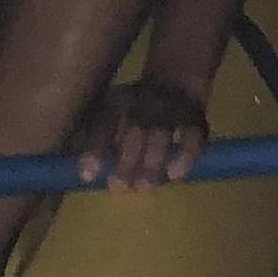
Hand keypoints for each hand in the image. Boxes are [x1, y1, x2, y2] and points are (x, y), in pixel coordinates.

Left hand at [74, 76, 208, 192]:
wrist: (174, 88)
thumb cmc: (129, 115)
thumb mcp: (106, 116)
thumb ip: (90, 141)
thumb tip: (81, 173)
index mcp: (115, 101)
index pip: (103, 123)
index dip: (94, 149)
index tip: (86, 176)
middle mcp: (143, 101)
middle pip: (135, 129)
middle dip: (126, 161)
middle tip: (118, 189)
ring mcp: (171, 110)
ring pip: (162, 134)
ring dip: (152, 162)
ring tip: (144, 188)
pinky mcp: (196, 121)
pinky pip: (193, 137)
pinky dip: (186, 156)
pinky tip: (175, 176)